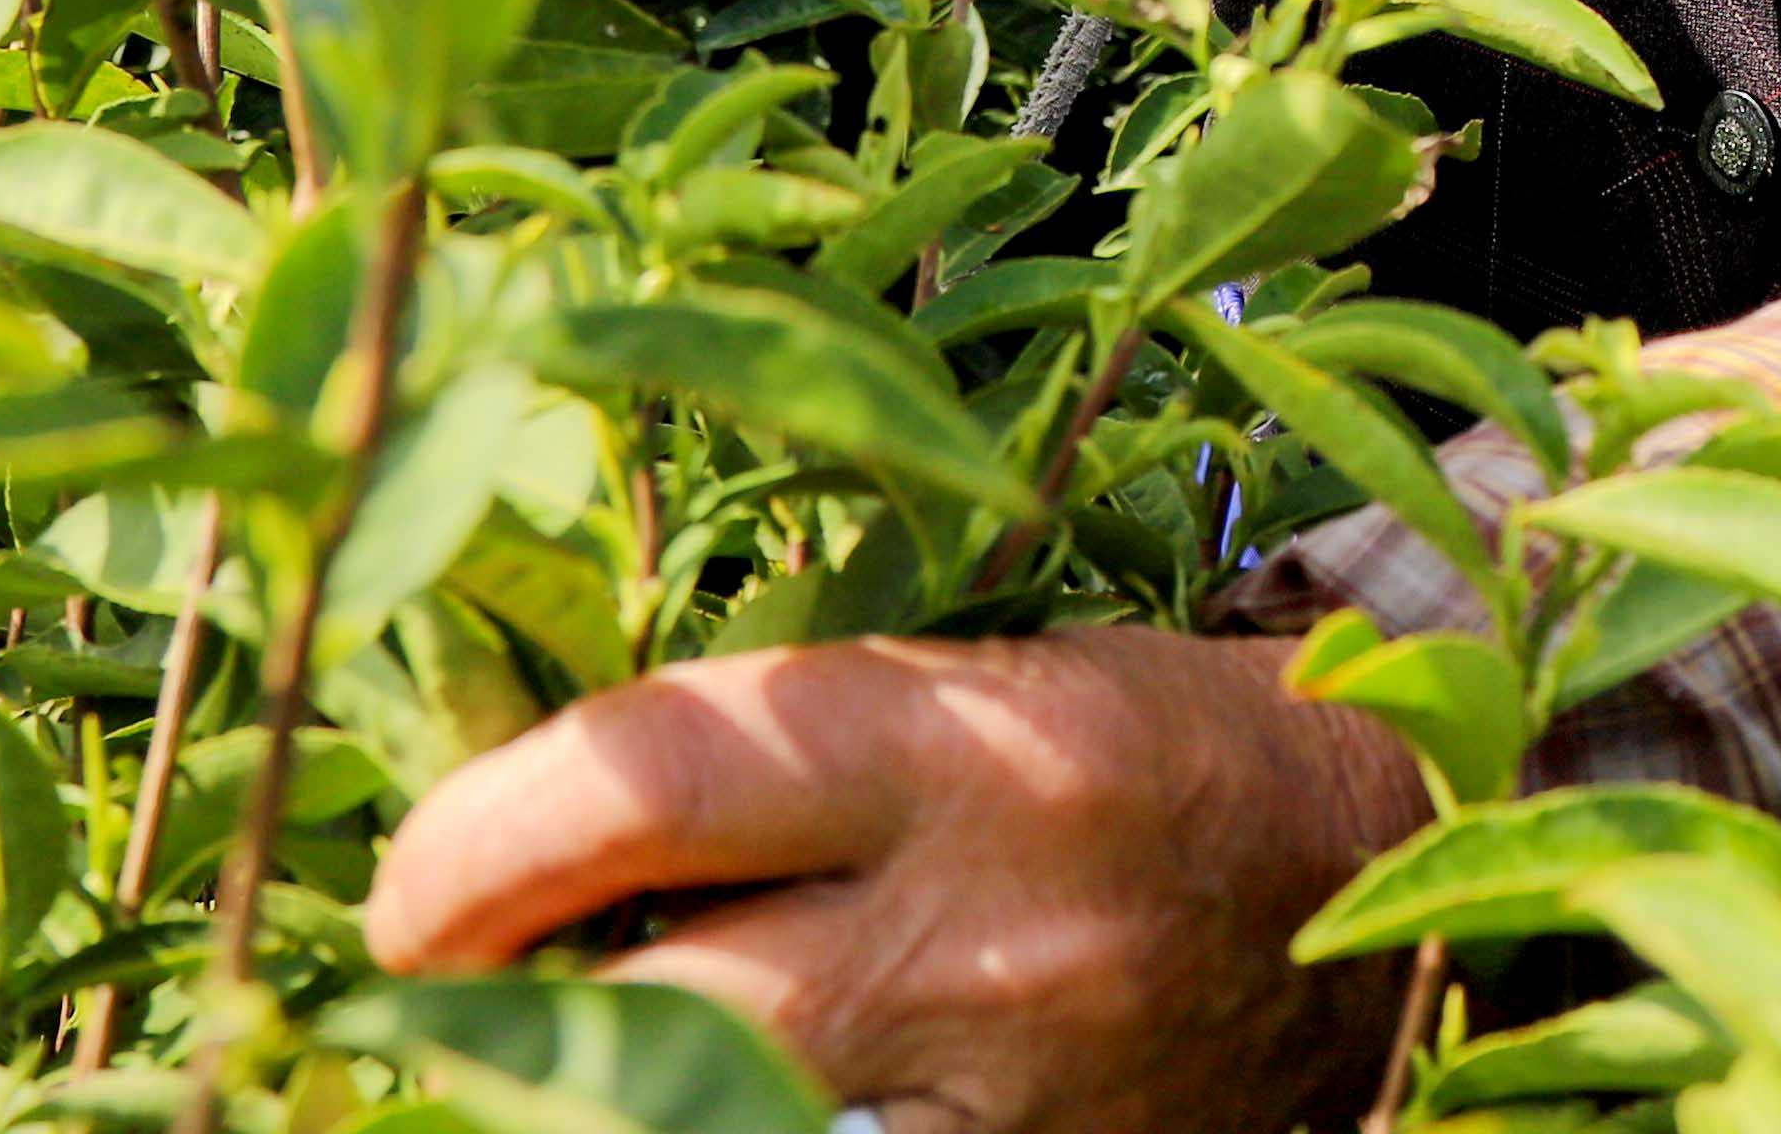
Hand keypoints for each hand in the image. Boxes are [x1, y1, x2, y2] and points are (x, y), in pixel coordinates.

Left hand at [364, 628, 1430, 1133]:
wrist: (1376, 874)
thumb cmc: (1137, 747)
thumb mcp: (963, 690)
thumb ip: (760, 756)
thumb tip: (497, 839)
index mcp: (965, 747)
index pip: (642, 782)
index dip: (468, 843)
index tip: (404, 891)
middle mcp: (988, 933)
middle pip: (648, 1005)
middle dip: (489, 1011)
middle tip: (435, 999)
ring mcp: (1014, 1097)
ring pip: (711, 1123)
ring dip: (600, 1086)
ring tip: (555, 1046)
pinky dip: (740, 1125)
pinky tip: (712, 1089)